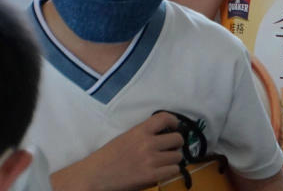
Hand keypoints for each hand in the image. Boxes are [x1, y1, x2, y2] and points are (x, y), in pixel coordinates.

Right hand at [59, 113, 183, 190]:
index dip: (174, 121)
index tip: (174, 126)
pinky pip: (174, 170)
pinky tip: (162, 171)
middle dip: (175, 144)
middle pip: (177, 139)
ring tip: (164, 162)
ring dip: (173, 159)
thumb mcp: (125, 138)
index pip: (164, 117)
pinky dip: (170, 171)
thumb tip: (163, 136)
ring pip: (178, 156)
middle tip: (169, 149)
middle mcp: (148, 143)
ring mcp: (150, 160)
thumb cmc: (106, 158)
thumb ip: (143, 135)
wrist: (93, 176)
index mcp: (139, 131)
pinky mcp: (151, 175)